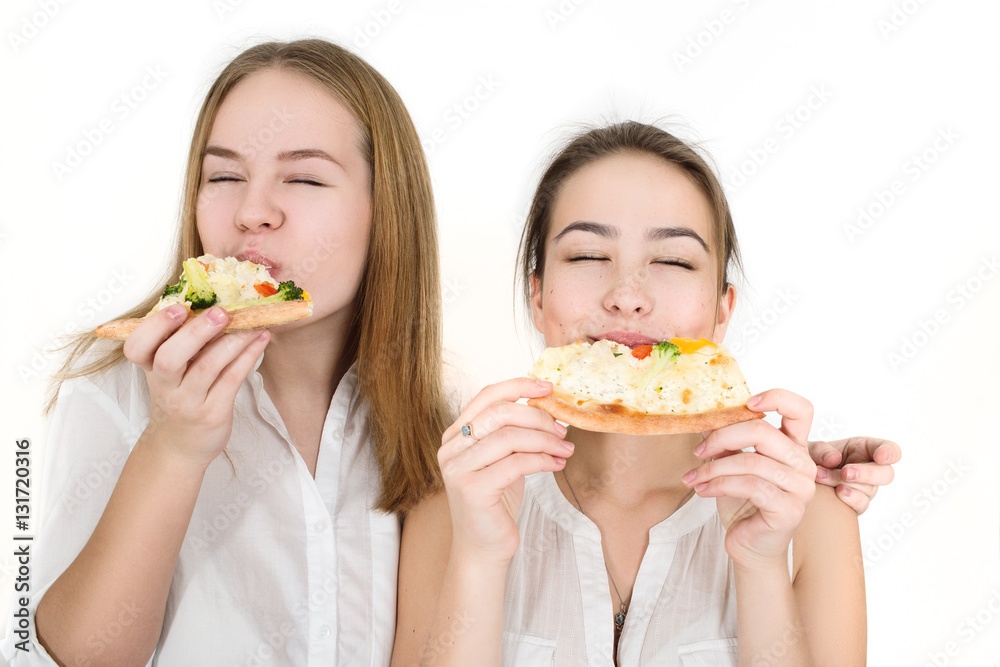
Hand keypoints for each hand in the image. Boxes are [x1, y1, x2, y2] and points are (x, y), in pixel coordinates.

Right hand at [123, 305, 269, 467]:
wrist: (180, 446)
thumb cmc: (179, 398)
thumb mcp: (169, 373)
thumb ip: (180, 343)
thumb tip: (210, 302)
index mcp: (150, 370)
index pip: (136, 348)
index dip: (154, 327)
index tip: (177, 308)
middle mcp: (166, 387)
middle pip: (170, 358)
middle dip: (195, 333)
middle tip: (220, 312)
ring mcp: (189, 402)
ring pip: (208, 367)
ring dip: (232, 341)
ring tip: (252, 322)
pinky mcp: (213, 412)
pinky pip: (232, 379)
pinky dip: (248, 356)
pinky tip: (261, 339)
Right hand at [438, 378, 571, 564]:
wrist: (483, 548)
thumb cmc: (495, 502)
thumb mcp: (502, 460)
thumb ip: (512, 433)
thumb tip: (546, 407)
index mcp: (456, 435)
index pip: (487, 396)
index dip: (519, 385)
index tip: (548, 387)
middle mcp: (451, 448)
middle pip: (500, 413)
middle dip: (538, 417)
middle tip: (562, 428)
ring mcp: (458, 469)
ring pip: (509, 437)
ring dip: (545, 440)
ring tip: (565, 448)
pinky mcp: (472, 489)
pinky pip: (515, 463)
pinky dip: (542, 460)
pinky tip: (557, 464)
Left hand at [682, 389, 816, 569]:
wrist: (749, 545)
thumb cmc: (742, 502)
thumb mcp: (732, 464)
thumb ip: (727, 440)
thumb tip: (706, 417)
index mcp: (794, 446)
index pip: (801, 409)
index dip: (776, 397)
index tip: (746, 403)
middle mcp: (803, 464)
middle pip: (763, 432)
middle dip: (722, 437)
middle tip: (698, 450)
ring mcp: (800, 488)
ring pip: (751, 461)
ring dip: (713, 468)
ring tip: (693, 477)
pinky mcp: (789, 509)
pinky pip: (750, 486)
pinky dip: (719, 484)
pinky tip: (702, 490)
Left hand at [808, 437, 900, 513]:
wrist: (801, 478)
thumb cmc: (810, 459)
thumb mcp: (812, 448)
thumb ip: (822, 450)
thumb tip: (834, 459)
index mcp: (864, 449)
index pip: (889, 450)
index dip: (890, 453)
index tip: (881, 457)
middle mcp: (870, 469)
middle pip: (886, 474)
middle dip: (867, 474)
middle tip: (845, 472)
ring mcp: (865, 488)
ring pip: (869, 490)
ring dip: (845, 483)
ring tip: (821, 476)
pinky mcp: (857, 503)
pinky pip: (862, 504)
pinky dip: (849, 499)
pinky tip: (837, 493)